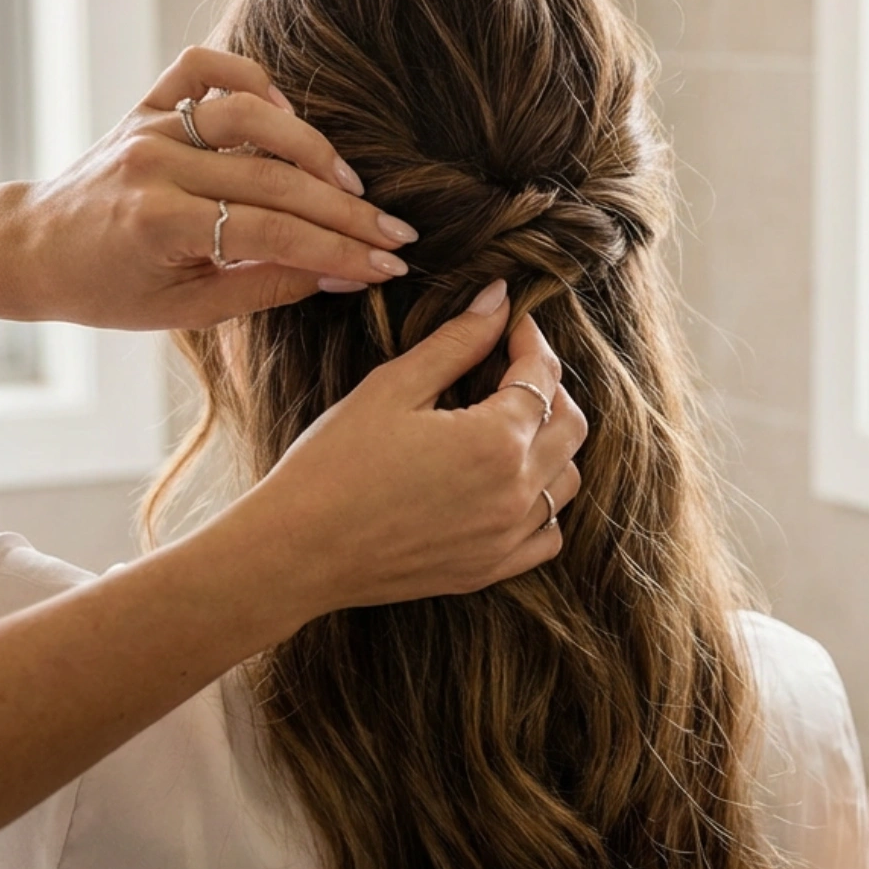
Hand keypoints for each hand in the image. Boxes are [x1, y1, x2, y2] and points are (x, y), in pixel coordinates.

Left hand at [10, 47, 419, 330]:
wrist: (31, 247)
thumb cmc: (108, 290)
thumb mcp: (188, 309)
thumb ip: (268, 287)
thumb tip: (344, 275)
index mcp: (158, 225)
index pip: (273, 234)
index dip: (339, 252)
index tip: (389, 267)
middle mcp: (154, 166)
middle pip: (274, 180)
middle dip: (347, 212)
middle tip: (396, 234)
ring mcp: (150, 128)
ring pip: (251, 117)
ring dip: (312, 148)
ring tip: (350, 185)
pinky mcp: (146, 104)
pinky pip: (204, 69)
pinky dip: (251, 79)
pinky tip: (286, 113)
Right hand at [213, 280, 588, 626]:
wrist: (297, 550)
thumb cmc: (333, 463)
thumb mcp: (393, 387)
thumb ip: (456, 342)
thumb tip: (500, 298)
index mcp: (496, 441)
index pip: (543, 376)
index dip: (531, 341)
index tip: (512, 325)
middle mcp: (515, 492)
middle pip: (571, 426)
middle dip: (550, 387)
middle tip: (511, 369)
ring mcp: (506, 538)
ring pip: (566, 480)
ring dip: (552, 444)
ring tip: (509, 423)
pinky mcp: (488, 570)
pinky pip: (547, 536)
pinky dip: (542, 503)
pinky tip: (508, 483)